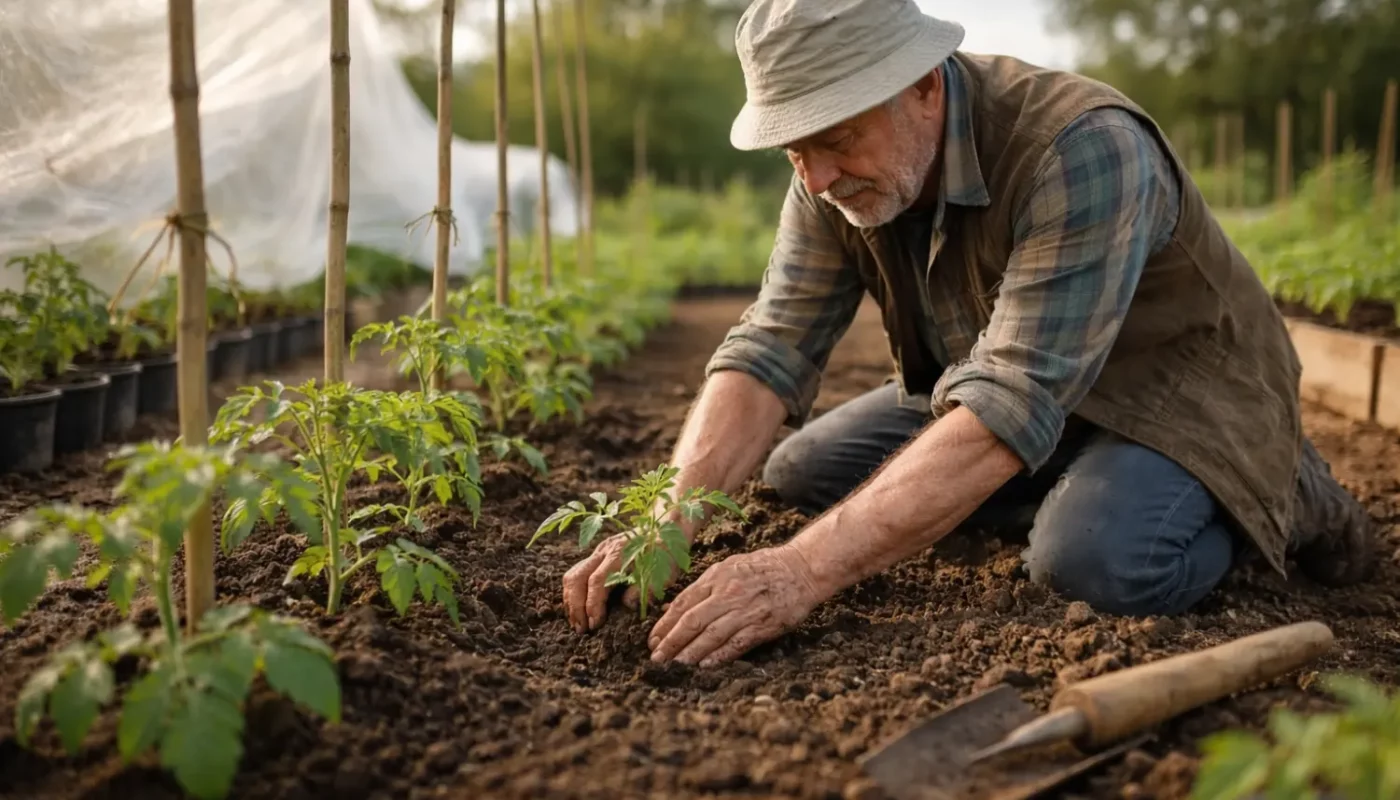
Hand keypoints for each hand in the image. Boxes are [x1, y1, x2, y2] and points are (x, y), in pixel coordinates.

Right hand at [562, 532, 680, 631]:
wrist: (665, 528)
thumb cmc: (666, 553)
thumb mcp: (665, 573)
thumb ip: (646, 589)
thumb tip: (627, 605)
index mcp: (620, 554)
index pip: (597, 581)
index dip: (593, 604)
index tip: (595, 623)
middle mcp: (604, 551)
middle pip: (577, 578)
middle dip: (576, 606)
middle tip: (582, 629)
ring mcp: (597, 552)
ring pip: (572, 575)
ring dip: (571, 601)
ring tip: (577, 623)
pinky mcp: (596, 556)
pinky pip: (576, 574)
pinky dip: (573, 594)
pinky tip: (578, 609)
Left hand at [647, 544, 824, 666]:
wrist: (801, 568)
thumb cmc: (763, 568)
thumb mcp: (728, 568)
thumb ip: (701, 589)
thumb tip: (671, 609)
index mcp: (717, 577)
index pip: (683, 603)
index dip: (665, 624)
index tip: (652, 639)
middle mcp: (728, 593)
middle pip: (692, 621)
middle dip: (671, 642)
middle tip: (656, 658)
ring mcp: (745, 610)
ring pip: (711, 635)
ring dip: (690, 653)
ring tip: (674, 665)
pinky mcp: (763, 625)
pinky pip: (736, 643)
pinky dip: (719, 655)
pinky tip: (704, 665)